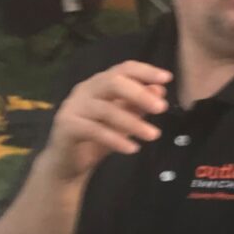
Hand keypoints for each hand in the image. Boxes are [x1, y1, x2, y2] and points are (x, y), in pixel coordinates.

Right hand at [40, 61, 171, 181]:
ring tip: (154, 135)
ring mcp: (73, 107)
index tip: (167, 78)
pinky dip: (115, 139)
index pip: (123, 69)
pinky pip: (94, 130)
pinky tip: (133, 148)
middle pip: (112, 82)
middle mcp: (84, 90)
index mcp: (99, 83)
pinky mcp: (66, 126)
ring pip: (105, 109)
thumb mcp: (123, 120)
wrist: (68, 164)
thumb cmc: (98, 138)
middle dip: (139, 93)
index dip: (145, 71)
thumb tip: (160, 89)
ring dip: (133, 123)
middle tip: (162, 108)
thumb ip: (138, 104)